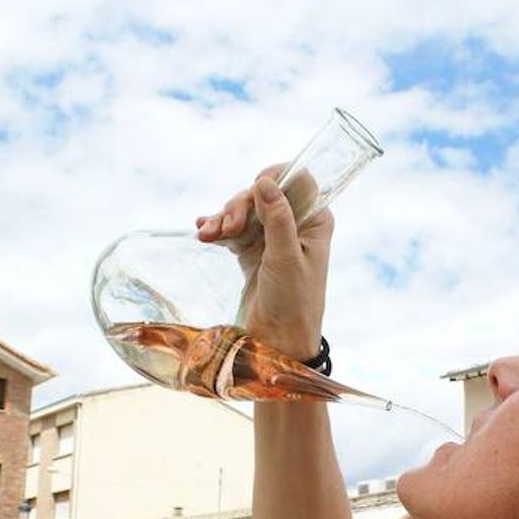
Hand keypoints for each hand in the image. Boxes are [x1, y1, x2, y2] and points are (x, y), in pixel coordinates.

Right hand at [195, 167, 333, 359]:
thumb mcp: (285, 257)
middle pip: (262, 195)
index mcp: (315, 221)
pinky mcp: (252, 252)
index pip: (298, 180)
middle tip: (227, 227)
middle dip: (240, 206)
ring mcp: (271, 237)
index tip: (255, 185)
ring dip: (224, 218)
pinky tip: (203, 232)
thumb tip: (265, 182)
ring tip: (208, 235)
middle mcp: (295, 224)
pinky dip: (218, 230)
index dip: (274, 176)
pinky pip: (233, 230)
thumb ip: (277, 218)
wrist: (278, 341)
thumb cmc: (293, 301)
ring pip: (244, 211)